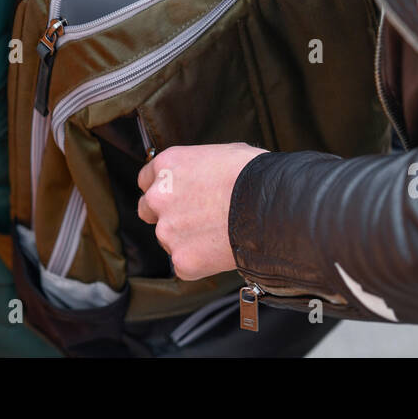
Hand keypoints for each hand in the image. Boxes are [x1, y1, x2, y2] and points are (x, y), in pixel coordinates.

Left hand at [136, 142, 266, 279]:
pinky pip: (185, 264)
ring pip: (167, 240)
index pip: (146, 180)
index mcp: (167, 166)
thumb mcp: (221, 154)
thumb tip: (203, 177)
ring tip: (217, 235)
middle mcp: (158, 197)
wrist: (270, 208)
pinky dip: (200, 262)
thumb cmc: (253, 175)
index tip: (177, 195)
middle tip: (194, 218)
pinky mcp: (181, 260)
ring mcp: (167, 231)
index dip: (163, 188)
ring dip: (185, 239)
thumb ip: (198, 168)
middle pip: (148, 210)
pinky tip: (221, 251)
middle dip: (166, 214)